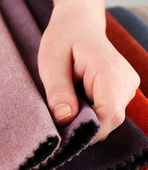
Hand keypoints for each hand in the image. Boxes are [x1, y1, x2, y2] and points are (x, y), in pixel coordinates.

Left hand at [38, 0, 139, 143]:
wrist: (77, 26)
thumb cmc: (63, 40)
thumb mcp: (51, 63)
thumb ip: (58, 91)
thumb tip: (65, 119)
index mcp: (110, 71)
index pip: (109, 115)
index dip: (88, 132)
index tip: (64, 137)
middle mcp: (125, 82)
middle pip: (109, 121)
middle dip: (83, 130)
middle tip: (58, 127)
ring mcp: (125, 87)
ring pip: (107, 120)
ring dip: (85, 122)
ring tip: (64, 112)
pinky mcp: (119, 92)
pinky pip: (106, 113)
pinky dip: (88, 116)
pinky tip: (73, 107)